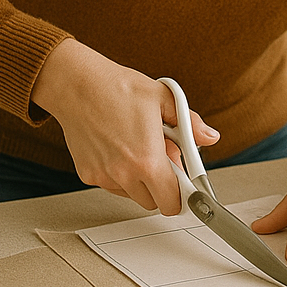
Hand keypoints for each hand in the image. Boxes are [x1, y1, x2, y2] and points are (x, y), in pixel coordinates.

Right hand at [30, 39, 219, 214]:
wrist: (76, 84)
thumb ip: (191, 123)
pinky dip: (121, 175)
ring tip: (141, 147)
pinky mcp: (87, 174)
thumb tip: (209, 137)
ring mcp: (103, 176)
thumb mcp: (164, 98)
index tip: (187, 185)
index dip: (183, 194)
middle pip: (153, 202)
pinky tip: (121, 148)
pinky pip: (113, 185)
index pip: (171, 202)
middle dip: (163, 185)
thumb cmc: (118, 87)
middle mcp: (124, 174)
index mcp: (147, 160)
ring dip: (141, 181)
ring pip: (132, 194)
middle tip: (164, 156)